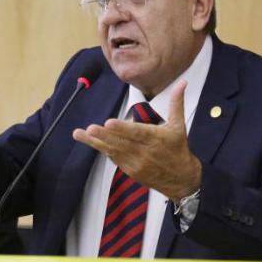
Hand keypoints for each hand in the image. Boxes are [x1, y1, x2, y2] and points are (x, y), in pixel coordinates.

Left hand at [72, 80, 200, 201]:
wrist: (181, 179)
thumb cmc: (178, 148)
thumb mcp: (179, 125)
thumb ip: (176, 103)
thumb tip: (182, 82)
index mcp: (156, 138)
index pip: (137, 132)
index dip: (122, 128)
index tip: (108, 122)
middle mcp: (144, 151)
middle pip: (121, 142)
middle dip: (104, 135)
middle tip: (89, 128)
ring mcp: (136, 163)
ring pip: (113, 151)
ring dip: (95, 142)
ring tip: (79, 134)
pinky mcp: (130, 171)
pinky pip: (113, 158)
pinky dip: (102, 149)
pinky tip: (90, 140)